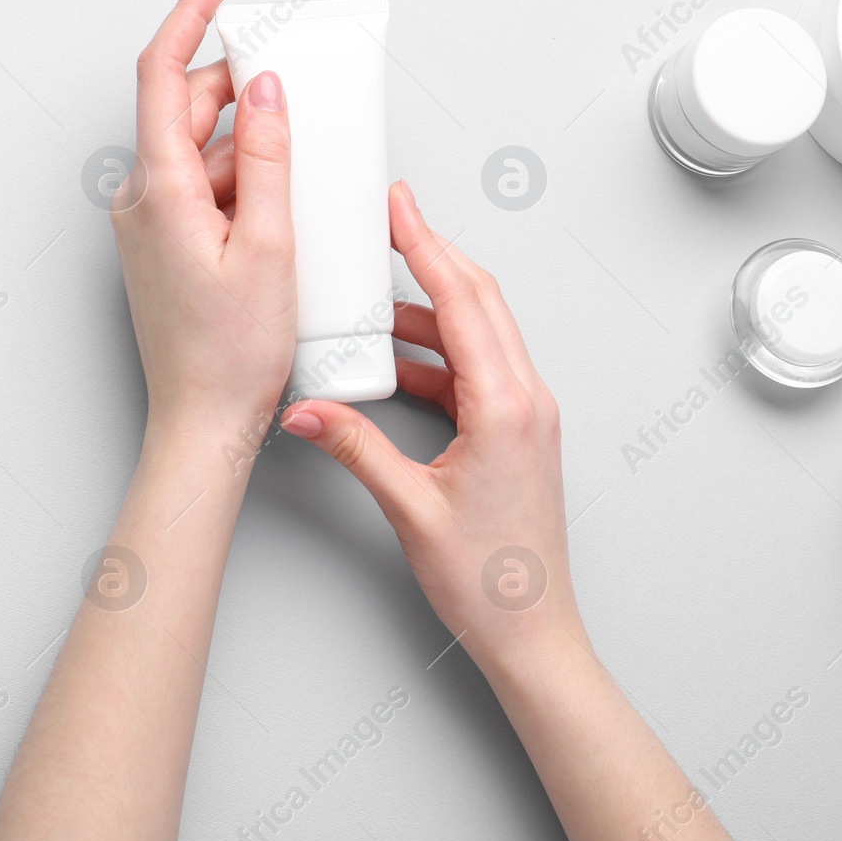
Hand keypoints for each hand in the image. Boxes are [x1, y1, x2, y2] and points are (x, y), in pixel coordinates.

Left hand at [115, 0, 296, 439]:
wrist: (204, 425)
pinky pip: (204, 188)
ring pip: (202, 151)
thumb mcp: (269, 248)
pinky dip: (244, 181)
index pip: (163, 72)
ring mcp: (151, 223)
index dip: (192, 12)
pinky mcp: (166, 245)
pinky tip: (285, 207)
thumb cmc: (231, 357)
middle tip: (300, 84)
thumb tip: (265, 89)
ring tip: (305, 170)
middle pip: (188, 108)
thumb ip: (268, 158)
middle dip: (242, 88)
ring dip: (250, 144)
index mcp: (160, 190)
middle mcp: (143, 199)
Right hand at [279, 180, 583, 663]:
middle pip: (478, 302)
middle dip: (432, 255)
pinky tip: (397, 363)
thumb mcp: (410, 509)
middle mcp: (527, 401)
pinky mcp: (518, 433)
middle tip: (390, 221)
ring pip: (479, 334)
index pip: (462, 301)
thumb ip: (355, 448)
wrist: (533, 633)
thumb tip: (307, 409)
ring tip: (376, 300)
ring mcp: (527, 416)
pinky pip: (477, 371)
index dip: (426, 245)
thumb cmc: (490, 583)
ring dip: (430, 310)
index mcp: (507, 407)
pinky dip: (437, 354)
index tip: (398, 207)